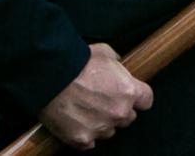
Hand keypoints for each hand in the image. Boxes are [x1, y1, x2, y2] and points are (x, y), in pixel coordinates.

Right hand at [37, 43, 152, 149]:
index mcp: (129, 91)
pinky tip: (76, 122)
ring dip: (102, 123)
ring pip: (109, 131)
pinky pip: (89, 143)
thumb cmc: (76, 62)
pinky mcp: (81, 139)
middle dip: (119, 110)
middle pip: (128, 118)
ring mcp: (100, 128)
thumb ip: (117, 63)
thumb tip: (118, 65)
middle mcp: (119, 113)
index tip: (130, 96)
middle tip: (102, 101)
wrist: (47, 77)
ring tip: (86, 110)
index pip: (146, 101)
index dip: (138, 98)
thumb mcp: (105, 52)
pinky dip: (84, 135)